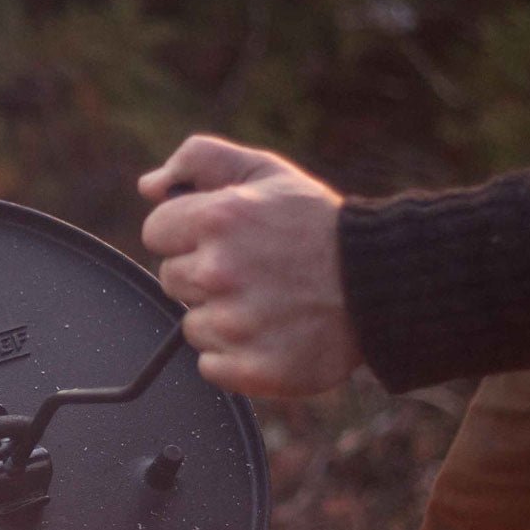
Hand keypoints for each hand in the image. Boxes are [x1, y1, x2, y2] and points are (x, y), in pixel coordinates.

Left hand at [138, 135, 362, 396]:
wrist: (382, 283)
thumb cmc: (317, 226)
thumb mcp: (266, 172)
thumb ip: (200, 161)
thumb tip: (148, 186)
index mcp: (218, 218)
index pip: (157, 231)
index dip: (186, 233)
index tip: (221, 238)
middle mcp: (219, 271)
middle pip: (171, 279)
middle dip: (203, 275)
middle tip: (252, 271)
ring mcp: (233, 324)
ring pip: (191, 325)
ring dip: (220, 317)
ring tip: (267, 303)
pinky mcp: (249, 368)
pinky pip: (210, 366)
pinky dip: (234, 358)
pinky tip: (269, 335)